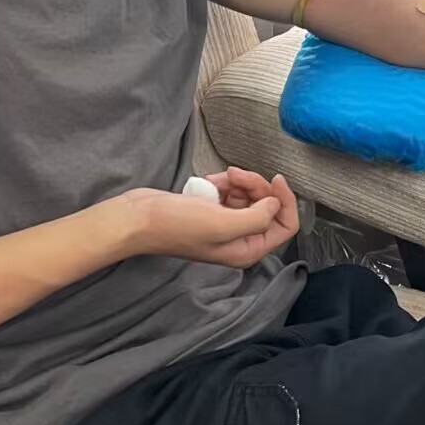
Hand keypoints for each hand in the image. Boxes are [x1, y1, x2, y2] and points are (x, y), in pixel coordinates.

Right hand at [121, 169, 299, 267]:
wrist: (138, 218)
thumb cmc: (177, 225)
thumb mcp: (223, 224)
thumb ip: (258, 218)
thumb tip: (274, 204)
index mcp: (247, 250)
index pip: (285, 226)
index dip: (285, 201)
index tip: (275, 179)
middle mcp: (239, 239)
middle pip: (267, 206)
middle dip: (255, 186)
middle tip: (235, 175)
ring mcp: (225, 224)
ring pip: (249, 196)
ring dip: (237, 182)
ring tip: (219, 179)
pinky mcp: (212, 210)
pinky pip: (230, 192)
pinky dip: (223, 183)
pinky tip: (208, 183)